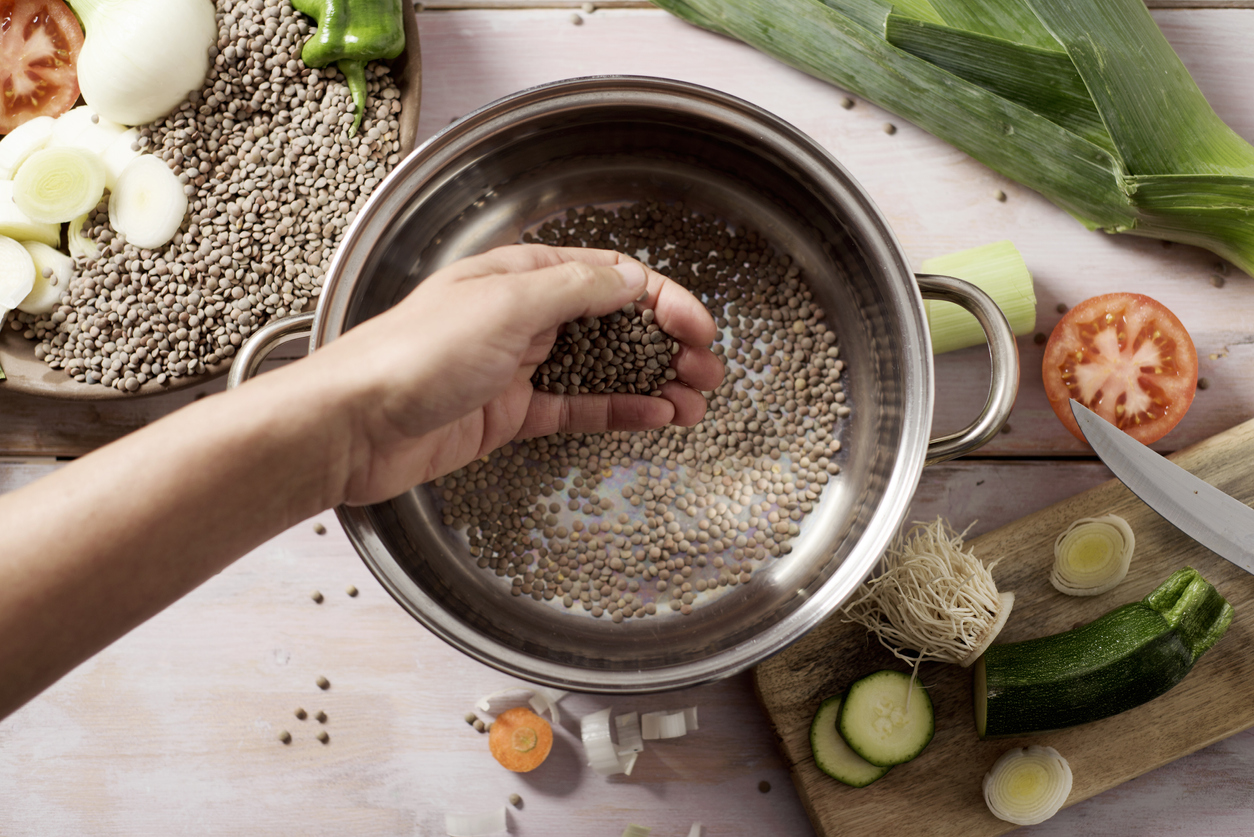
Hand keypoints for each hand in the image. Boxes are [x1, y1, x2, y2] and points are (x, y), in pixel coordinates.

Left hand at [303, 244, 724, 504]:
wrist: (353, 426)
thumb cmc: (412, 354)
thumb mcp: (504, 305)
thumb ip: (573, 291)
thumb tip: (631, 279)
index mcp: (520, 273)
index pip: (610, 277)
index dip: (662, 299)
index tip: (699, 328)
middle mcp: (524, 314)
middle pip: (614, 321)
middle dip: (668, 342)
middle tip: (710, 370)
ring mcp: (520, 365)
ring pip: (603, 367)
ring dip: (653, 380)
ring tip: (697, 402)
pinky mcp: (512, 412)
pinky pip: (578, 408)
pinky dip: (619, 411)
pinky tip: (657, 418)